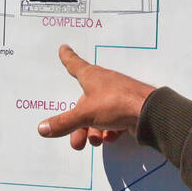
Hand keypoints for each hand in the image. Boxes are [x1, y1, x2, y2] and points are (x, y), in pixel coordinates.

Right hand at [37, 44, 156, 150]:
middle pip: (84, 104)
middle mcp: (104, 84)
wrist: (149, 112)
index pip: (75, 65)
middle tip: (77, 142)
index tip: (64, 48)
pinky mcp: (128, 110)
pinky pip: (113, 120)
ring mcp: (117, 97)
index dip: (68, 58)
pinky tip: (111, 137)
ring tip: (96, 141)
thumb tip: (42, 128)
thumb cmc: (116, 103)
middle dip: (79, 125)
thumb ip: (64, 123)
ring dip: (94, 131)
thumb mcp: (85, 114)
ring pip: (98, 115)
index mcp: (92, 77)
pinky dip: (109, 130)